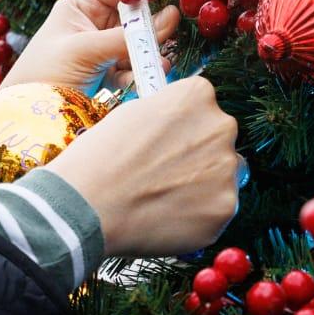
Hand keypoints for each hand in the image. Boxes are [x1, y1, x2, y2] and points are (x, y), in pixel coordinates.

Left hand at [3, 0, 179, 91]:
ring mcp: (104, 49)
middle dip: (153, 22)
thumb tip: (169, 17)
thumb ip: (125, 37)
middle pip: (136, 13)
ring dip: (152, 50)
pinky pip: (136, 67)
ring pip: (140, 42)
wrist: (27, 118)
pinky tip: (152, 75)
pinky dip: (144, 71)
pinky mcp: (111, 75)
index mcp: (81, 6)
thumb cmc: (43, 75)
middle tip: (173, 27)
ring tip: (160, 60)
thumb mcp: (83, 50)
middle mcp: (95, 23)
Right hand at [45, 76, 242, 257]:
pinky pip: (217, 212)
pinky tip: (167, 219)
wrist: (87, 206)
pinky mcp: (225, 208)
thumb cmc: (98, 160)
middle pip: (218, 142)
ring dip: (201, 187)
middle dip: (197, 157)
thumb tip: (177, 131)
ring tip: (162, 201)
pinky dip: (198, 218)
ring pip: (222, 178)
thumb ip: (166, 116)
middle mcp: (221, 126)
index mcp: (198, 94)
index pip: (203, 107)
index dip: (181, 129)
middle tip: (163, 177)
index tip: (164, 146)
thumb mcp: (130, 114)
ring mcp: (226, 170)